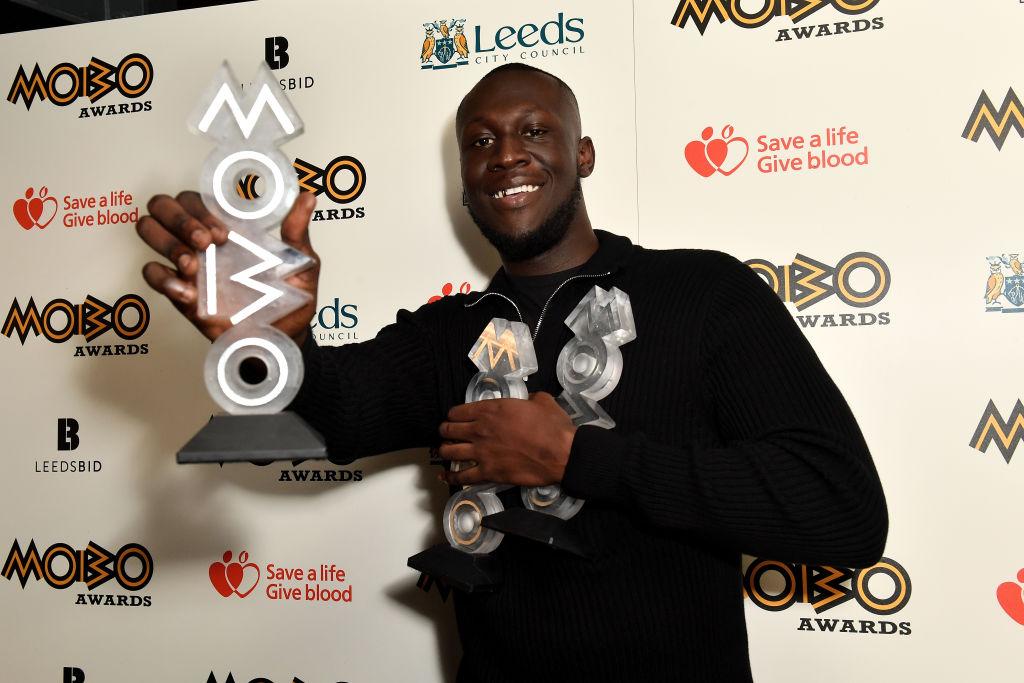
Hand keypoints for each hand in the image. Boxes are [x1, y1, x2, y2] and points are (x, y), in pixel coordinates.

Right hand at [136, 191, 319, 342]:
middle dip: (179, 219)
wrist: (284, 337)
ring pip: (150, 231)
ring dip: (166, 243)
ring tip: (192, 265)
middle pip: (164, 206)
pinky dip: (162, 278)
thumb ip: (297, 231)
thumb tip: (307, 197)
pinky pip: (151, 275)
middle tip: (206, 244)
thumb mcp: (302, 262)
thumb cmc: (291, 298)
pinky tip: (188, 292)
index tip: (225, 233)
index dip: (201, 208)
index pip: (195, 198)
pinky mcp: (182, 295)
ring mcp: (188, 266)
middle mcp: (203, 242)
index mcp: (229, 228)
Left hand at [438, 392, 576, 486]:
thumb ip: (529, 398)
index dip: (453, 415)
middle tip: (446, 433)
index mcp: (491, 410)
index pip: (458, 411)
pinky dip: (451, 477)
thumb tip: (528, 400)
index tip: (455, 418)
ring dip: (445, 451)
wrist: (560, 454)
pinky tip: (446, 477)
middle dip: (445, 431)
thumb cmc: (552, 426)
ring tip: (445, 451)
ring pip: (450, 452)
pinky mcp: (488, 473)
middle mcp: (480, 430)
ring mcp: (482, 452)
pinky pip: (462, 476)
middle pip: (449, 430)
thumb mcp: (542, 401)